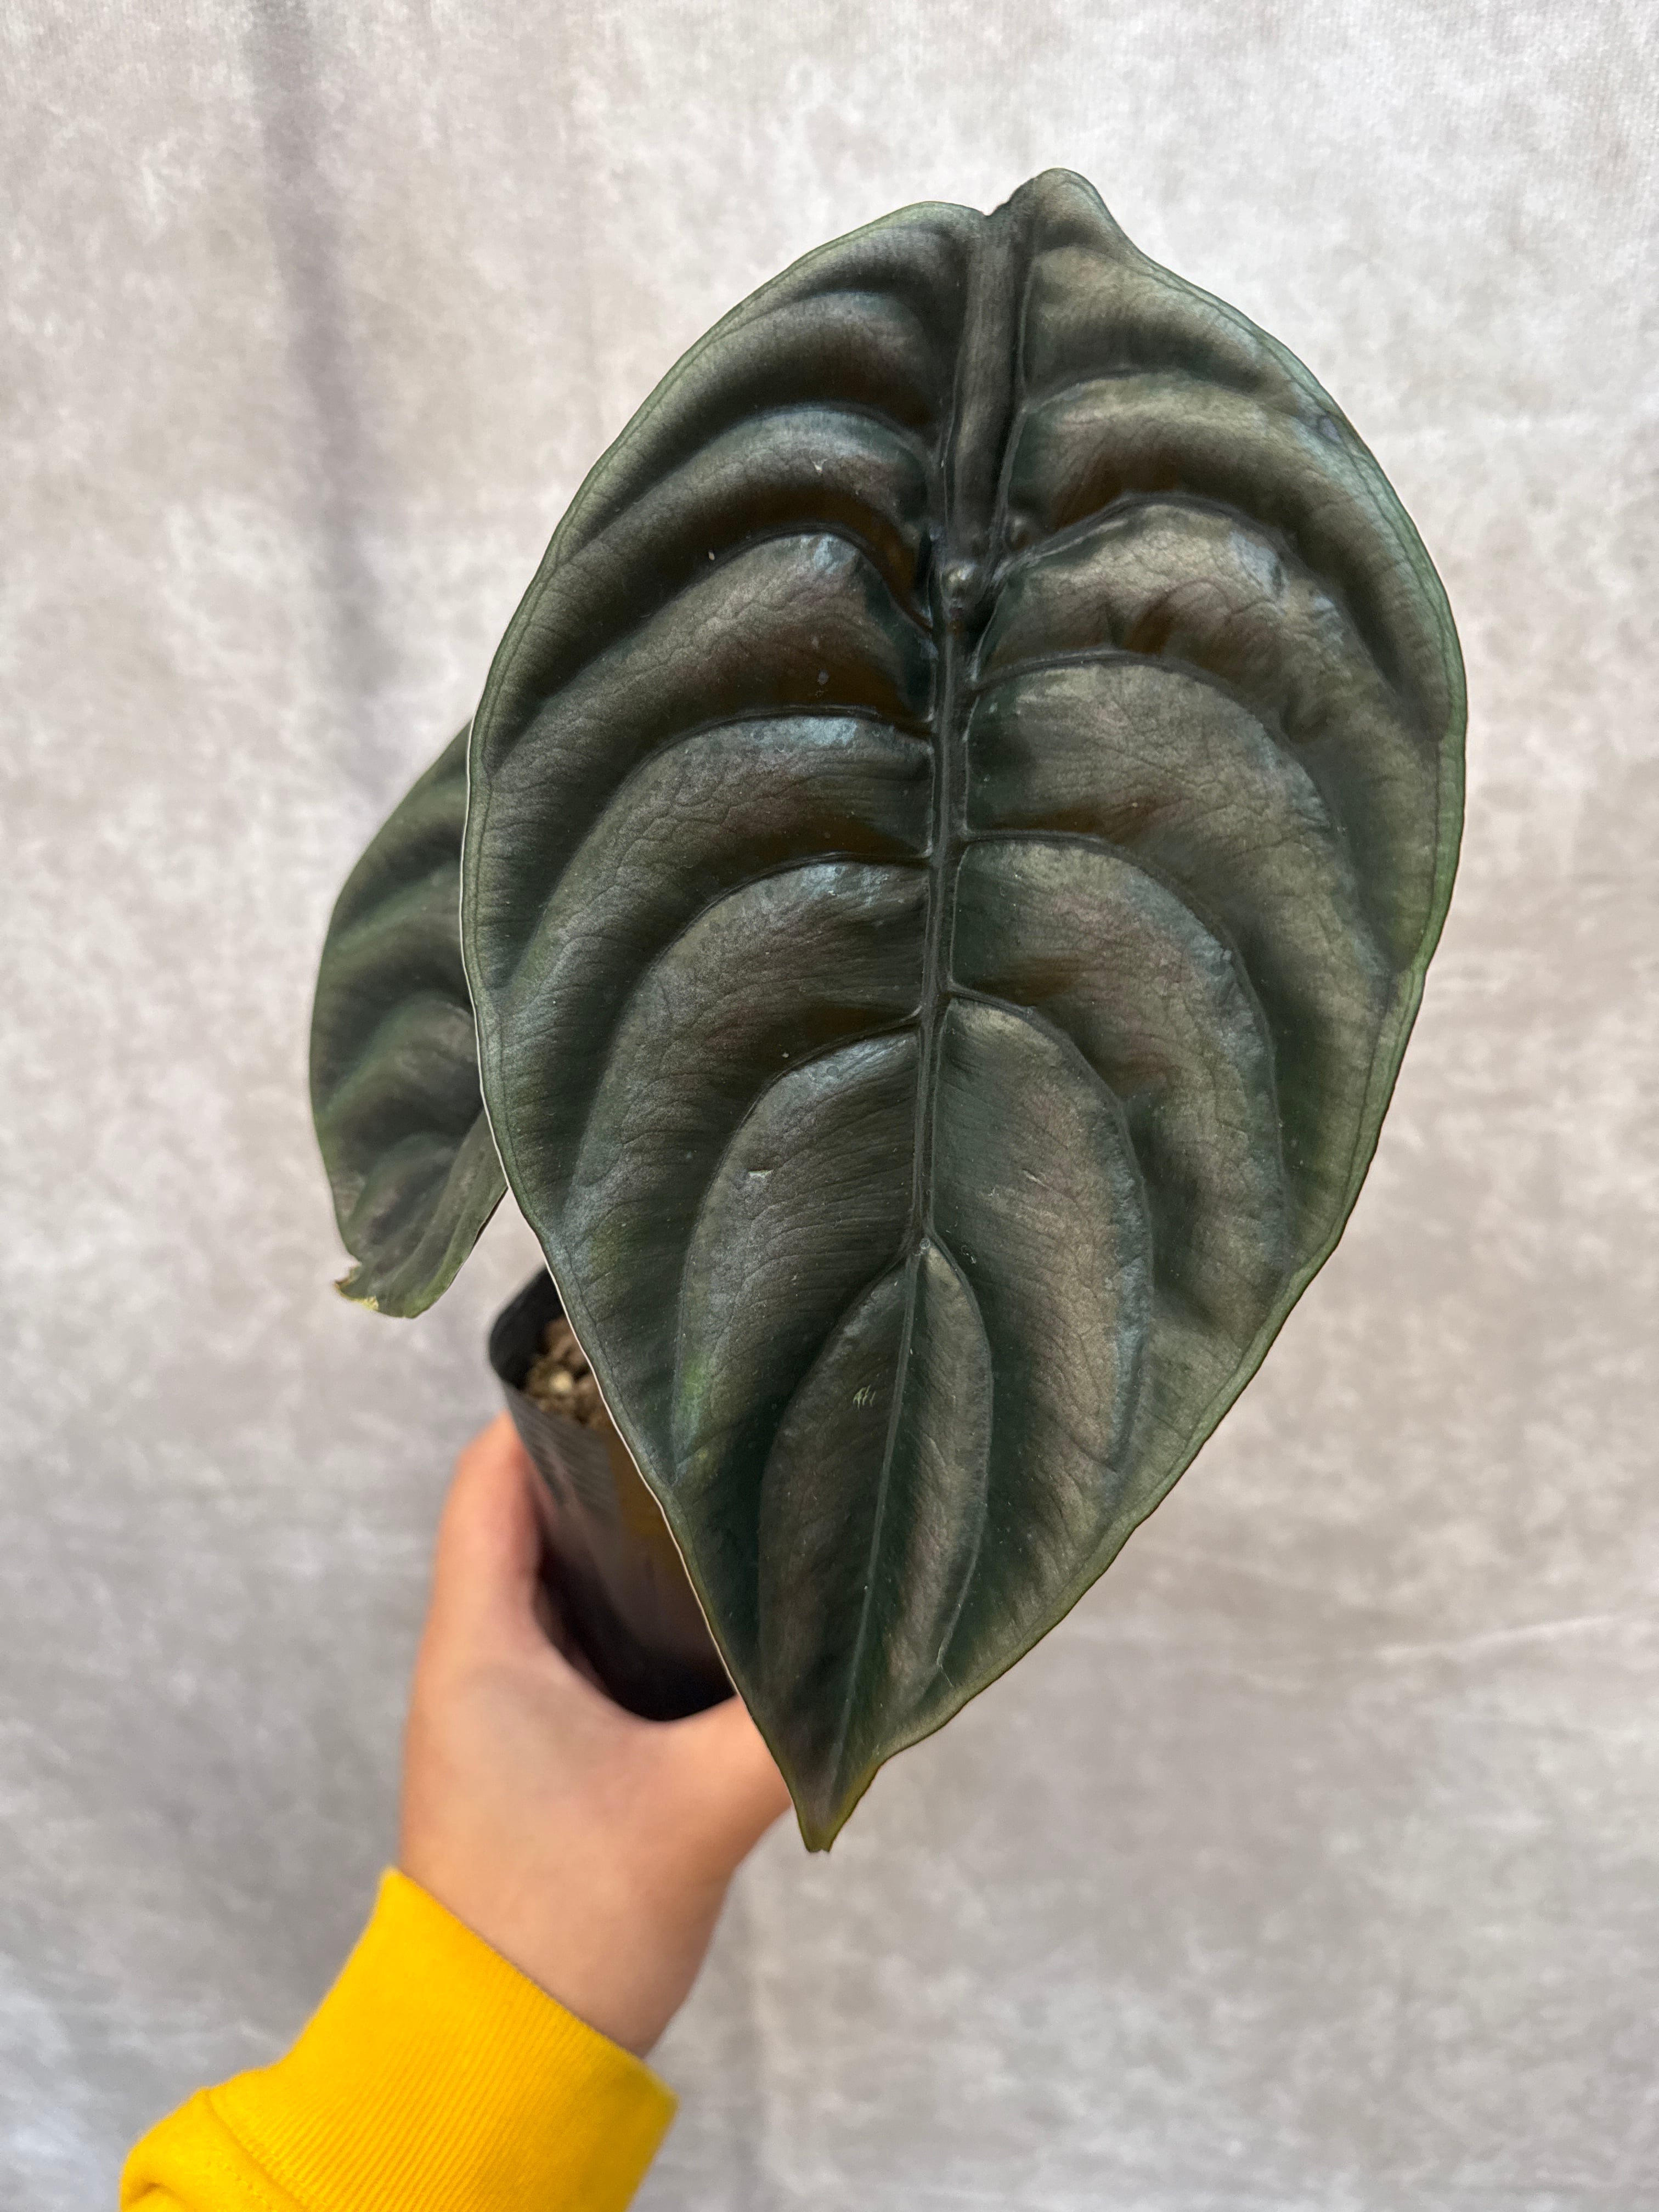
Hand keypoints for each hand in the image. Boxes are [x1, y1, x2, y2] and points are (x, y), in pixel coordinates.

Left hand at [400, 1414, 791, 2055]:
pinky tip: (720, 1611)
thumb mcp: (697, 1810)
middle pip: (534, 1513)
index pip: (492, 1474)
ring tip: (734, 1496)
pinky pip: (586, 1642)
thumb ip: (795, 1726)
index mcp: (480, 1641)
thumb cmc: (567, 1922)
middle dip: (618, 1463)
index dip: (554, 1404)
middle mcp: (478, 1656)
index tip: (644, 1361)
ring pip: (565, 1581)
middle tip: (720, 1422)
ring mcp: (505, 1705)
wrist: (505, 2058)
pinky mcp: (541, 1750)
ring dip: (633, 1542)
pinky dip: (640, 1611)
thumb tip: (890, 1658)